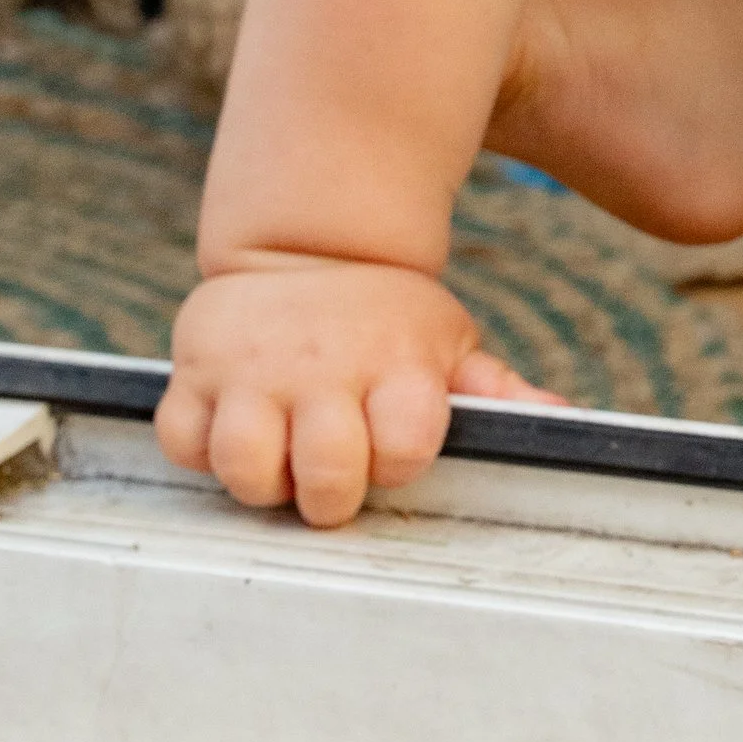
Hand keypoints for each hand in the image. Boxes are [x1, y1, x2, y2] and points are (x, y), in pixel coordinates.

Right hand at [157, 257, 562, 527]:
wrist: (307, 245)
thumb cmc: (387, 318)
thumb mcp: (446, 341)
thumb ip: (494, 389)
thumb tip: (559, 418)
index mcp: (393, 363)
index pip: (404, 447)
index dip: (400, 463)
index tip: (394, 447)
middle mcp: (321, 367)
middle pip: (326, 475)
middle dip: (333, 496)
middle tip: (335, 472)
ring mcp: (252, 370)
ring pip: (246, 466)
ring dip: (265, 482)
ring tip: (284, 457)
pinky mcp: (195, 370)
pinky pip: (184, 441)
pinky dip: (203, 452)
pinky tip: (237, 429)